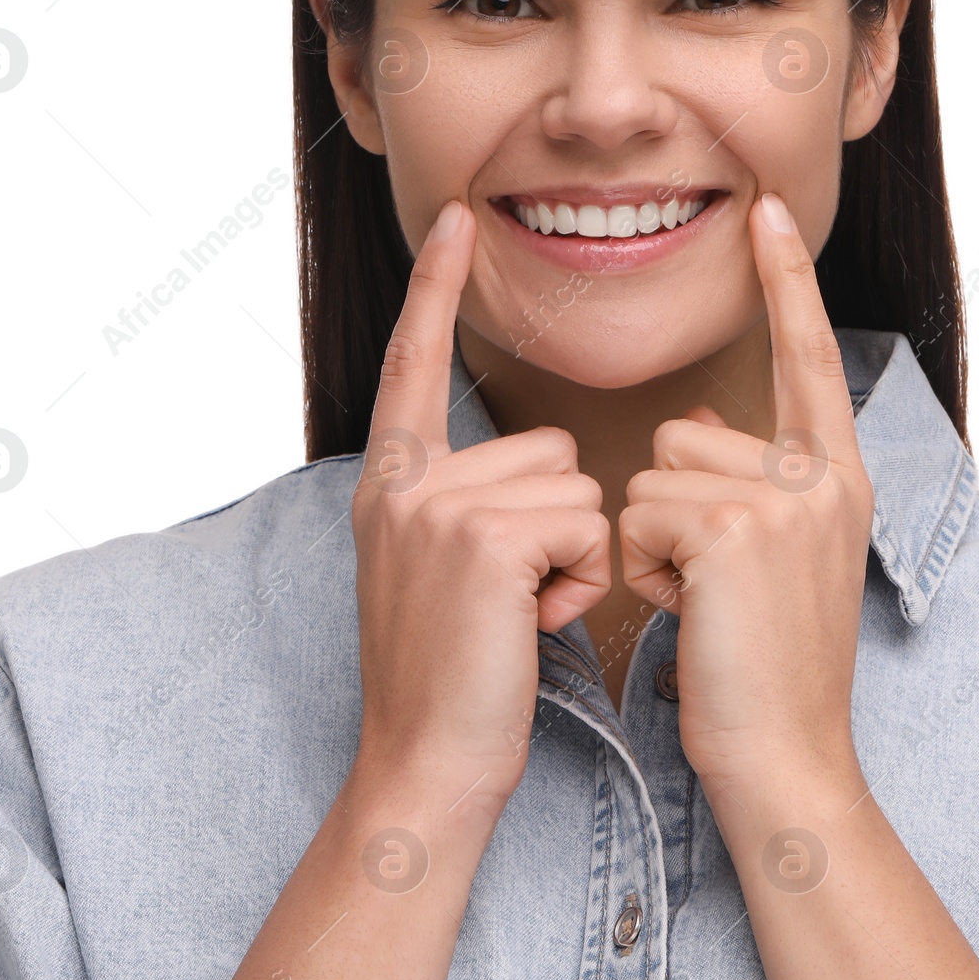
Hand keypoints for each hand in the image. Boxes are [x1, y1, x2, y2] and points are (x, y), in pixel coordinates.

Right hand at [350, 198, 610, 815]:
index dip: (432, 288)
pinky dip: (580, 580)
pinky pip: (584, 521)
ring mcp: (438, 504)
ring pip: (576, 482)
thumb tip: (546, 464)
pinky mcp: (482, 535)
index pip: (413, 362)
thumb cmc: (455, 675)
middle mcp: (405, 480)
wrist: (427, 763)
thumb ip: (468, 501)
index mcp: (394, 481)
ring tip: (523, 613)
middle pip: (549, 444)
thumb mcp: (440, 570)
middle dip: (559, 522)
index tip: (453, 216)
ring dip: (574, 554)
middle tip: (515, 598)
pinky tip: (533, 624)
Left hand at [618, 191, 873, 802]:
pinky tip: (689, 614)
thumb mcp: (779, 557)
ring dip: (653, 544)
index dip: (785, 280)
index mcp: (839, 474)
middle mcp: (824, 475)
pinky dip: (644, 571)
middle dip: (671, 509)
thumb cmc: (763, 661)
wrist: (786, 754)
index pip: (809, 355)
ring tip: (702, 602)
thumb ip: (748, 477)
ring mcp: (786, 499)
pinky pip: (639, 514)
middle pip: (686, 431)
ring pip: (652, 473)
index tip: (767, 207)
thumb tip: (694, 421)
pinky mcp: (735, 529)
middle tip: (713, 586)